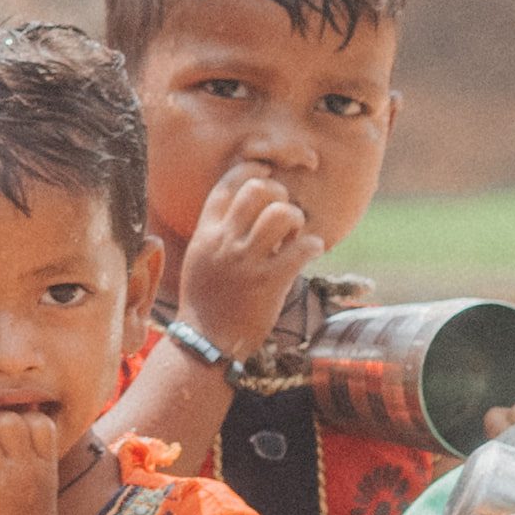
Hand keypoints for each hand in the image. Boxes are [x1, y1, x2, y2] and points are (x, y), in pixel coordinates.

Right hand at [170, 163, 318, 364]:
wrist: (206, 341)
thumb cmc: (205, 301)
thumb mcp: (200, 259)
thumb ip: (217, 233)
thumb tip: (243, 208)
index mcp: (206, 233)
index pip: (228, 184)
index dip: (252, 172)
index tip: (267, 178)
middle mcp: (225, 241)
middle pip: (257, 190)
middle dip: (279, 194)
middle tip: (284, 214)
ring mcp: (247, 261)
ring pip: (281, 213)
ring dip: (296, 219)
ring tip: (296, 235)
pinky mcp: (269, 281)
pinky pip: (302, 248)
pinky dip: (314, 245)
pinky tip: (312, 251)